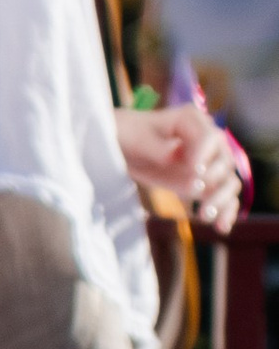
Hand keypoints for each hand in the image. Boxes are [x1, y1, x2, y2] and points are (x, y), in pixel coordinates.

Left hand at [117, 99, 250, 231]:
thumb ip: (158, 149)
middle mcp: (207, 141)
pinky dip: (225, 211)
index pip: (210, 138)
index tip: (195, 172)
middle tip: (193, 193)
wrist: (120, 146)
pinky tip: (221, 227)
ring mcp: (208, 163)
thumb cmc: (127, 136)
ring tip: (204, 216)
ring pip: (228, 181)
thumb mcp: (136, 140)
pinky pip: (221, 196)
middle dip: (214, 180)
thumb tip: (175, 157)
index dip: (206, 156)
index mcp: (192, 121)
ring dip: (222, 200)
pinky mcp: (203, 182)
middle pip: (225, 162)